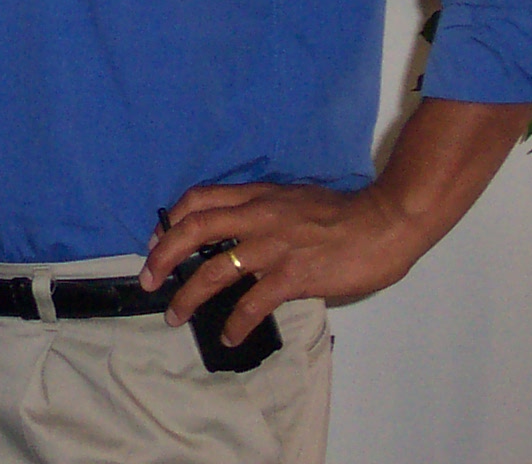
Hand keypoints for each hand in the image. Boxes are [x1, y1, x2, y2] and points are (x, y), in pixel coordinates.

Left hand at [139, 181, 422, 347]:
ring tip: (176, 315)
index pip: (200, 199)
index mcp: (257, 196)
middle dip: (163, 256)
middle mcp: (257, 217)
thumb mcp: (293, 198)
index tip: (157, 239)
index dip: (171, 219)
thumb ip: (265, 211)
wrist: (384, 222)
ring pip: (214, 270)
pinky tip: (228, 335)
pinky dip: (235, 322)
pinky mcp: (293, 275)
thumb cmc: (344, 213)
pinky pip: (253, 303)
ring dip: (189, 296)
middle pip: (193, 230)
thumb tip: (242, 234)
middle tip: (148, 280)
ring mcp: (273, 246)